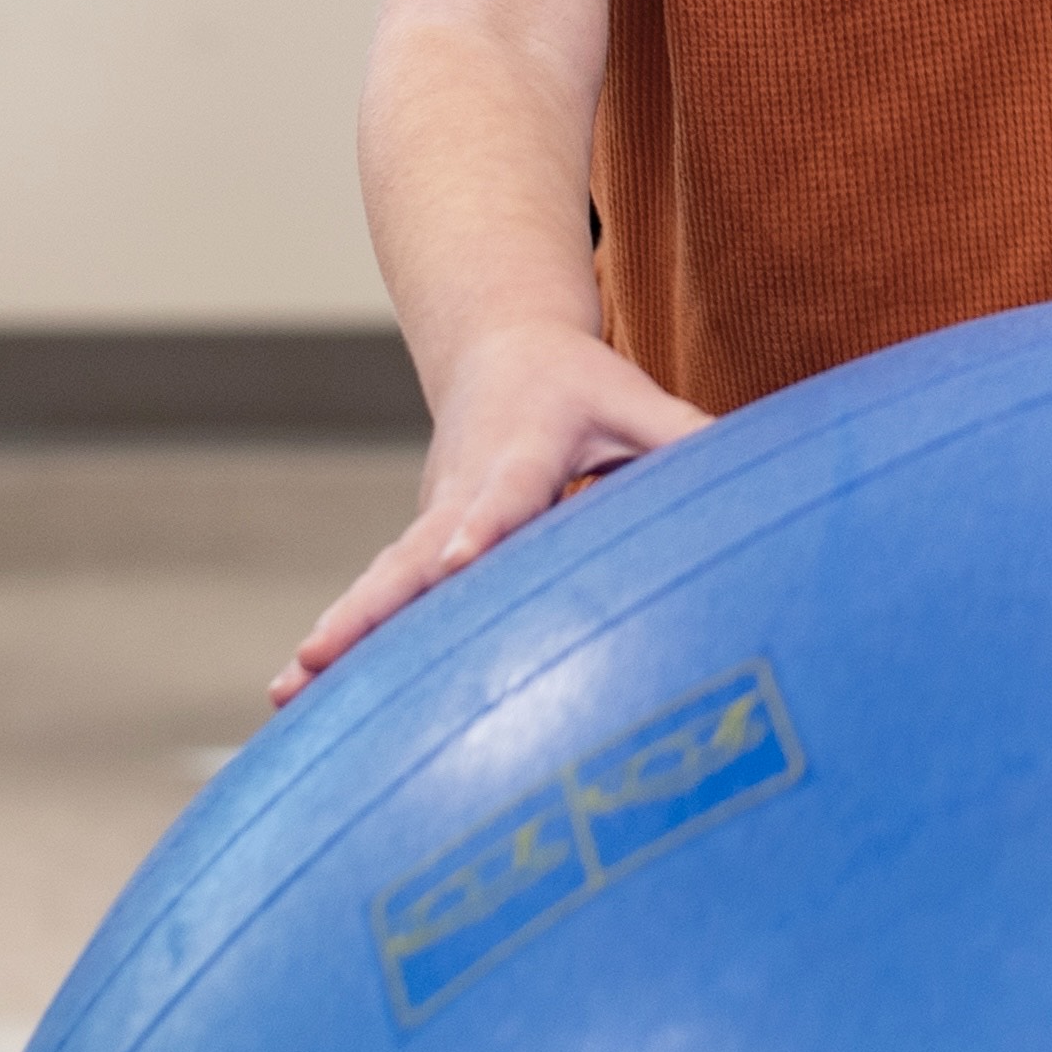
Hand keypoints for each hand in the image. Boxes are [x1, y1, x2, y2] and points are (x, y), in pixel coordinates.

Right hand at [274, 321, 704, 699]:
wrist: (498, 351)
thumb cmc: (582, 386)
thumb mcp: (637, 401)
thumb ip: (687, 440)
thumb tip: (764, 475)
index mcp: (524, 448)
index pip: (506, 494)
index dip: (486, 528)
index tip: (463, 559)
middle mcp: (464, 490)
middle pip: (418, 552)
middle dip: (373, 605)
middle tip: (320, 651)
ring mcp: (433, 522)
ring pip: (384, 582)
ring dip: (340, 633)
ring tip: (287, 688)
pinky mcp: (418, 549)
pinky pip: (380, 598)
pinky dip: (342, 642)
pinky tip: (294, 700)